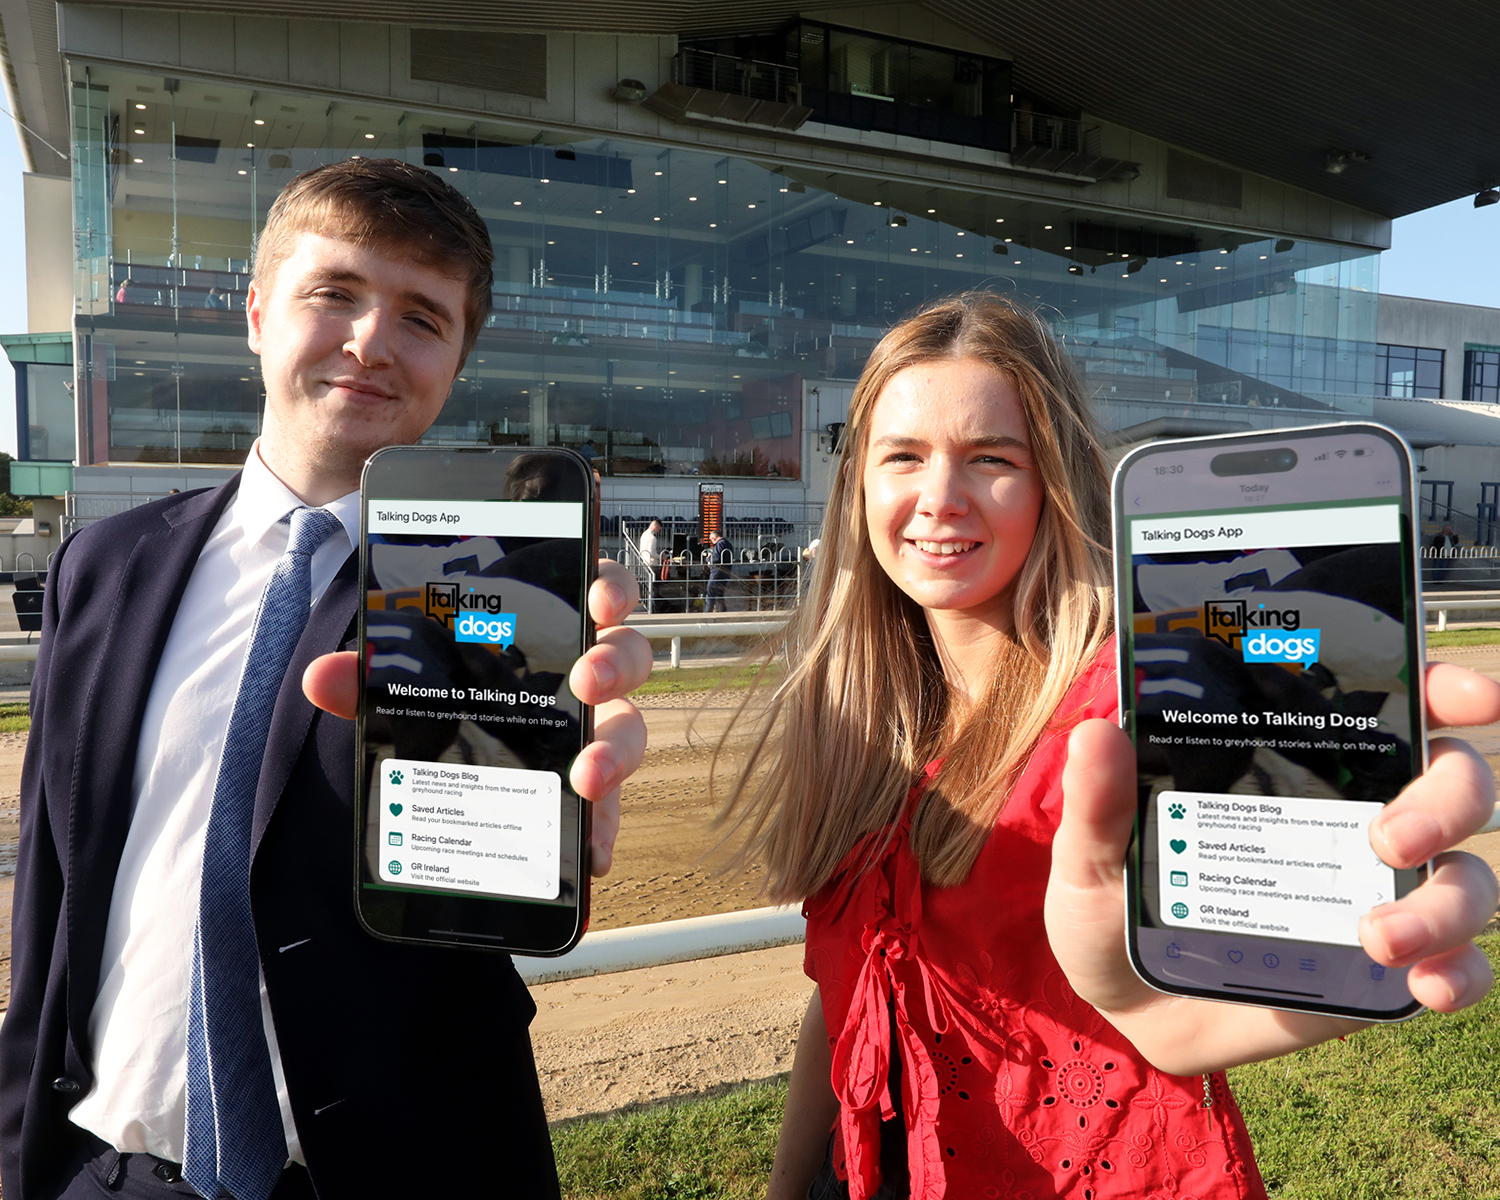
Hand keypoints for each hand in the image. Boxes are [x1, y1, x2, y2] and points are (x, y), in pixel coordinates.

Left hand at [303, 560, 651, 875]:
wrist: (454, 728)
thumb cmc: (450, 685)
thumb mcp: (412, 674)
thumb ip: (371, 673)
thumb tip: (322, 678)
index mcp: (557, 627)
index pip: (601, 591)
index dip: (612, 587)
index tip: (600, 598)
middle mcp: (587, 675)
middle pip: (627, 658)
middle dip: (614, 667)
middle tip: (584, 682)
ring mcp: (593, 729)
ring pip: (630, 730)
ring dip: (616, 751)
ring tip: (588, 777)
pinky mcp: (587, 783)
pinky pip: (609, 806)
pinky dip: (603, 829)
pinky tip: (592, 856)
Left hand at [1046, 661, 1499, 1074]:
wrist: (1120, 1005)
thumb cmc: (1112, 903)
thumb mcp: (1089, 853)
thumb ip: (1098, 802)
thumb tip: (1098, 734)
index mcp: (1287, 765)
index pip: (1384, 706)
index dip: (1441, 687)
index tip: (1469, 694)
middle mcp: (1348, 817)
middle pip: (1454, 784)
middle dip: (1449, 800)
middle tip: (1387, 837)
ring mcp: (1373, 893)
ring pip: (1467, 877)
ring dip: (1447, 903)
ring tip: (1376, 936)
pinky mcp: (1381, 971)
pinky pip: (1459, 967)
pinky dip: (1461, 974)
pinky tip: (1427, 984)